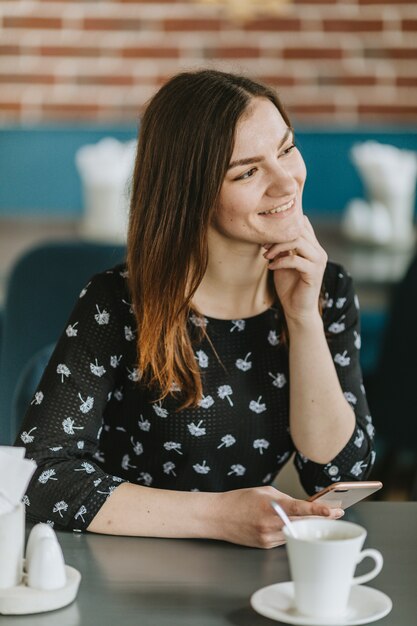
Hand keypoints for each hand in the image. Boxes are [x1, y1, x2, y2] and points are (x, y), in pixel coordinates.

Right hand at [216, 486, 342, 548]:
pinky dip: (289, 530)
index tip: (333, 510)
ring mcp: (268, 537)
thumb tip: (300, 505)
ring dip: (304, 525)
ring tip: (310, 517)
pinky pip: (284, 538)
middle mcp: (270, 524)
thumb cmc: (238, 501)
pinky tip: (286, 524)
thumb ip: (284, 498)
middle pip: (302, 522)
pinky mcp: (265, 545)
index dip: (318, 510)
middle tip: (335, 513)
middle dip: (319, 518)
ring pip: (295, 532)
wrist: (217, 517)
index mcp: (270, 506)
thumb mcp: (263, 491)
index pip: (300, 508)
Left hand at [263, 216, 326, 323]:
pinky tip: (271, 267)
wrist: (297, 309)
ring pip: (298, 242)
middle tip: (264, 246)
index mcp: (313, 247)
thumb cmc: (289, 286)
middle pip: (299, 230)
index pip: (302, 225)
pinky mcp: (314, 272)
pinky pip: (295, 260)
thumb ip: (283, 248)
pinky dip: (280, 261)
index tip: (266, 237)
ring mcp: (318, 261)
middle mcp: (319, 251)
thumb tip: (271, 232)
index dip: (282, 227)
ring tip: (267, 256)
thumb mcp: (283, 262)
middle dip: (277, 237)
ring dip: (278, 247)